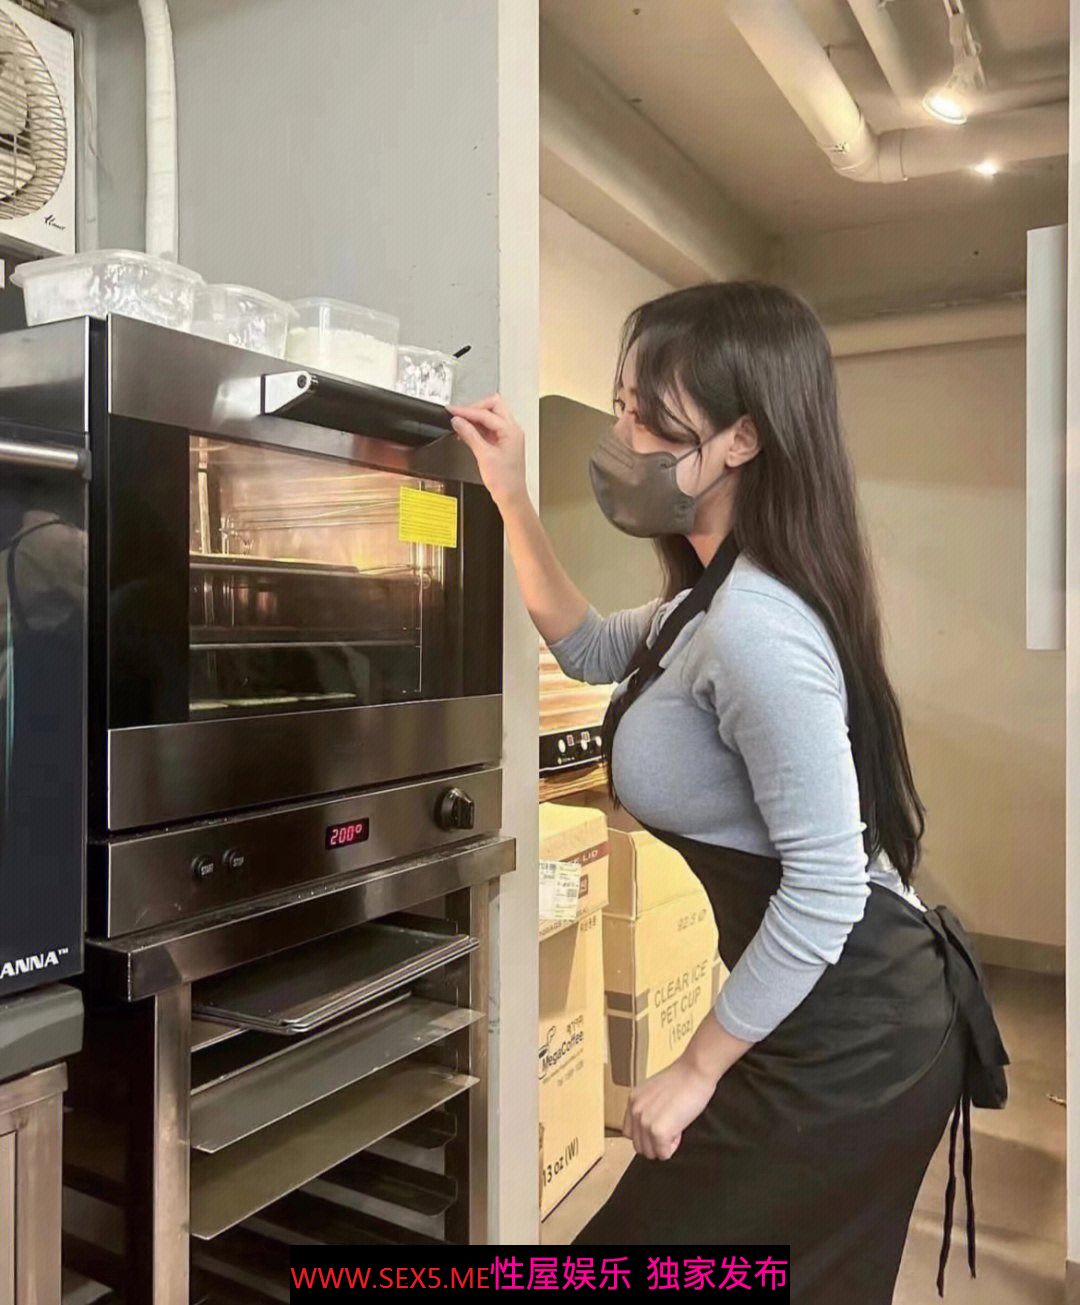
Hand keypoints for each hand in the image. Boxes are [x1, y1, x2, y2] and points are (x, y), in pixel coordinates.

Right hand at [447, 394, 527, 509]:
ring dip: (475, 418)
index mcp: (511, 431)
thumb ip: (470, 435)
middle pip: (493, 406)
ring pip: (490, 416)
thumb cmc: (505, 481)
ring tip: (459, 423)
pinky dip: (477, 427)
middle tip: (458, 414)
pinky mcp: (502, 443)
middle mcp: (512, 430)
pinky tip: (466, 432)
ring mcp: (507, 436)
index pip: (486, 413)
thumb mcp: (484, 455)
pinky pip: (489, 428)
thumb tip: (458, 421)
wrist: (511, 496)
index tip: (453, 411)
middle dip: (474, 408)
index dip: (467, 411)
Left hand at [623, 1056, 718, 1160]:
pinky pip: (664, 1154)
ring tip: (676, 1126)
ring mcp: (645, 1122)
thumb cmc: (682, 1080)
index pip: (630, 1134)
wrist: (695, 1071)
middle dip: (656, 1142)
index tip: (662, 1124)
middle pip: (639, 1147)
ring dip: (664, 1146)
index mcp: (632, 1101)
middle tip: (672, 1126)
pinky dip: (674, 1147)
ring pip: (651, 1153)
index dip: (647, 1134)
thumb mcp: (654, 1092)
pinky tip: (680, 1130)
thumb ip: (647, 1108)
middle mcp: (635, 1112)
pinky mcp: (658, 1131)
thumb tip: (649, 1129)